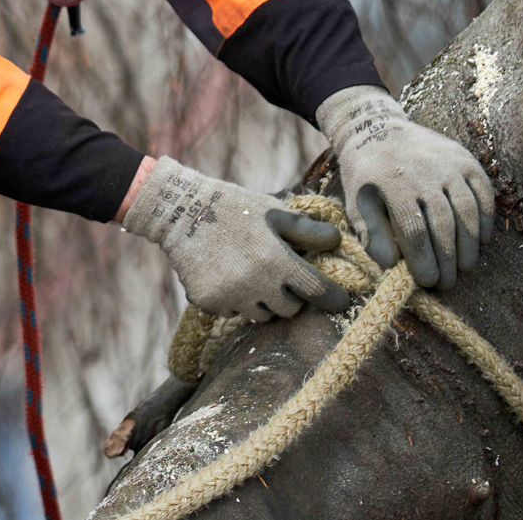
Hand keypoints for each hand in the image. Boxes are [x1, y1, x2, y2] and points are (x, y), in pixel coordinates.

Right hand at [122, 157, 350, 320]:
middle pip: (289, 310)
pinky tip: (225, 276)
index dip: (335, 298)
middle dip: (291, 296)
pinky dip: (234, 300)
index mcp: (276, 260)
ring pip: (261, 315)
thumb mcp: (273, 211)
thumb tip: (338, 241)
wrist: (179, 211)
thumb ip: (306, 230)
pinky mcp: (209, 303)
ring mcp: (230, 296)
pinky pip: (232, 312)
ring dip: (263, 301)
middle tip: (281, 277)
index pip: (317, 291)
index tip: (342, 302)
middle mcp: (255, 284)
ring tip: (251, 275)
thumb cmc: (233, 207)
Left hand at [316, 86, 494, 289]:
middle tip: (449, 282)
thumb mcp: (357, 204)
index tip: (429, 282)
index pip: (415, 231)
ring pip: (467, 210)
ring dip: (470, 244)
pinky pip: (483, 193)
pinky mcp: (465, 158)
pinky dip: (486, 219)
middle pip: (444, 224)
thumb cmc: (366, 176)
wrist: (377, 129)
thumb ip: (372, 236)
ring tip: (466, 267)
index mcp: (393, 184)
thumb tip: (392, 267)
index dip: (424, 261)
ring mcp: (448, 163)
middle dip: (448, 259)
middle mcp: (424, 172)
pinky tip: (482, 240)